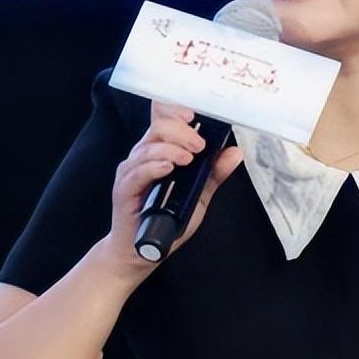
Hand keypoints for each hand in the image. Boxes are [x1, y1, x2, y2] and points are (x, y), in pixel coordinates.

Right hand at [101, 99, 245, 278]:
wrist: (144, 249)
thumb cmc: (167, 219)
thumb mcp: (199, 194)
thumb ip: (214, 173)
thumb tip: (234, 152)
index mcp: (160, 150)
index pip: (163, 118)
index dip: (176, 110)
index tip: (195, 115)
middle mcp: (144, 155)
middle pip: (158, 127)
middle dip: (181, 131)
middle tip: (199, 145)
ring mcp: (132, 171)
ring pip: (148, 148)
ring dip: (171, 149)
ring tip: (188, 158)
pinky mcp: (124, 189)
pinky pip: (137, 172)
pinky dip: (154, 167)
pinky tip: (168, 168)